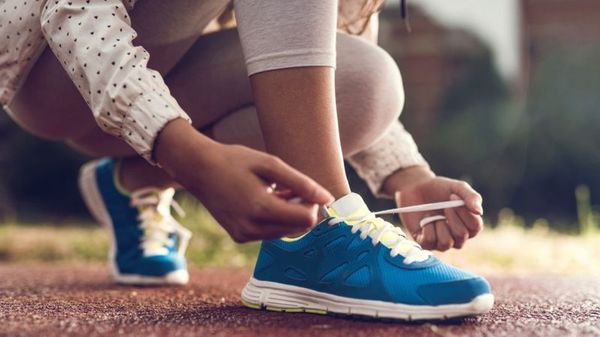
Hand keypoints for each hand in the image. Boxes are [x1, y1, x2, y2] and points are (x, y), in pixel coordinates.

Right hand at [155, 119, 333, 242]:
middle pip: (297, 228)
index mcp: (261, 208)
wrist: (198, 168)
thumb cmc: (236, 161)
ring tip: (275, 190)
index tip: (304, 189)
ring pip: (284, 232)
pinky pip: (269, 233)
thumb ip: (302, 183)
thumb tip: (328, 199)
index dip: (312, 205)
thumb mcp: (271, 165)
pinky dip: (273, 219)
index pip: (306, 220)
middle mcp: (251, 227)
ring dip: (287, 214)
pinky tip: (263, 199)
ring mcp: (244, 235)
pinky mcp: (239, 237)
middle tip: (288, 187)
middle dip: (300, 209)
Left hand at [382, 166, 483, 250]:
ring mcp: (440, 241)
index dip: (466, 213)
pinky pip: (429, 242)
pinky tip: (424, 220)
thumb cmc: (439, 188)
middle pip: (461, 236)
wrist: (415, 187)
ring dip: (439, 225)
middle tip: (445, 205)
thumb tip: (479, 211)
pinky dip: (426, 228)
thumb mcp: (457, 187)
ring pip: (446, 243)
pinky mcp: (425, 242)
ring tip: (434, 214)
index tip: (453, 196)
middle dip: (452, 217)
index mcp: (468, 224)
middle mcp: (456, 236)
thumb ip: (471, 196)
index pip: (475, 227)